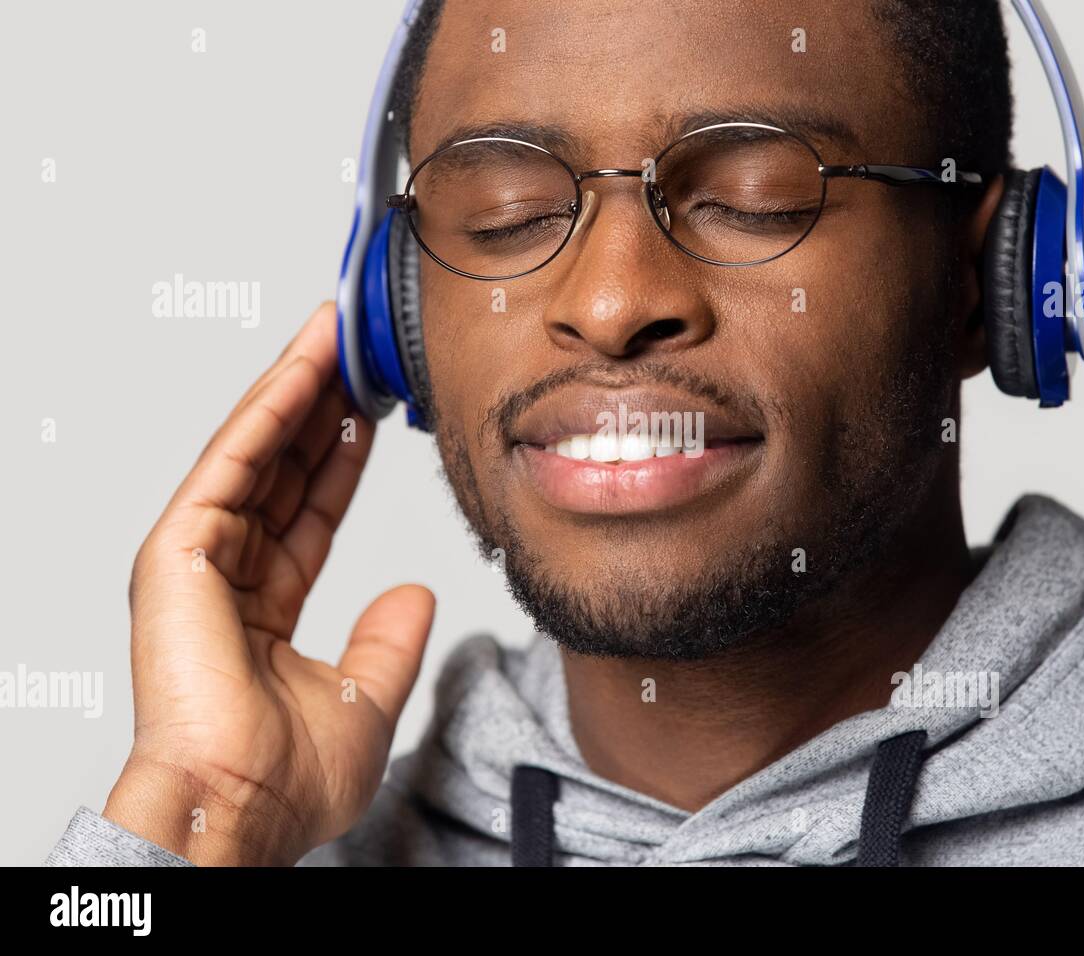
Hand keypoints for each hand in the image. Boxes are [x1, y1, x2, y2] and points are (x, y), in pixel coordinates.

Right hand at [102, 302, 434, 864]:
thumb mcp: (366, 698)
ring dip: (296, 388)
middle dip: (319, 408)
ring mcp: (196, 560)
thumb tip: (417, 593)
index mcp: (259, 614)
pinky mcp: (178, 548)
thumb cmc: (288, 778)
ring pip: (255, 452)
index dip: (339, 462)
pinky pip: (235, 460)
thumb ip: (390, 641)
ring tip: (335, 333)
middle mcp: (224, 579)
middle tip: (357, 351)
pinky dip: (270, 408)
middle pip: (278, 471)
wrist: (243, 805)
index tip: (371, 415)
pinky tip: (306, 366)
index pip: (307, 517)